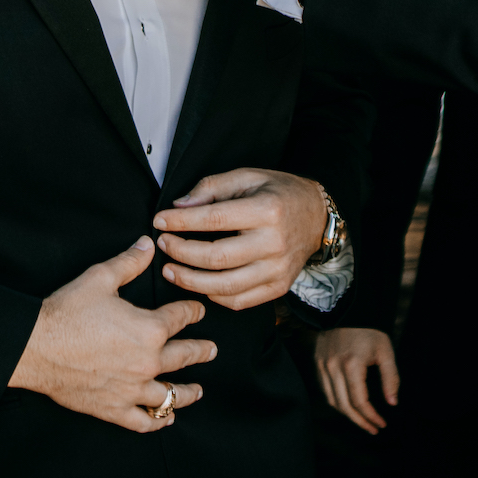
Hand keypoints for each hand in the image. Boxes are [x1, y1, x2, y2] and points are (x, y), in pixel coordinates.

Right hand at [8, 237, 215, 432]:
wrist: (36, 347)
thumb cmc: (67, 312)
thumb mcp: (100, 278)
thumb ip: (129, 262)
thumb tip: (148, 245)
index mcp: (149, 329)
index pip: (181, 317)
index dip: (193, 311)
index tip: (199, 311)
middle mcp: (147, 362)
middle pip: (185, 357)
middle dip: (201, 351)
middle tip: (211, 350)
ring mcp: (132, 389)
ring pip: (171, 394)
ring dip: (188, 392)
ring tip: (198, 390)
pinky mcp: (114, 408)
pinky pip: (144, 421)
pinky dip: (158, 420)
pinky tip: (165, 418)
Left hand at [153, 169, 326, 309]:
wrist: (317, 217)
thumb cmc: (279, 193)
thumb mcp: (248, 176)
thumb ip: (212, 187)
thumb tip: (179, 206)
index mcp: (267, 210)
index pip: (213, 219)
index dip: (181, 222)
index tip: (160, 221)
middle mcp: (274, 243)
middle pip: (216, 258)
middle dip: (181, 253)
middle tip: (162, 245)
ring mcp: (278, 270)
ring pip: (225, 286)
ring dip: (190, 281)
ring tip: (170, 270)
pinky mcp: (278, 287)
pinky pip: (239, 301)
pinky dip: (213, 296)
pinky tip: (198, 284)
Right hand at [315, 327, 399, 433]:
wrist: (344, 309)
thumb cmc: (368, 330)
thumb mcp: (385, 351)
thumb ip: (390, 378)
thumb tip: (392, 403)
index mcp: (352, 365)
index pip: (359, 401)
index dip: (371, 416)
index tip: (382, 424)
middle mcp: (333, 367)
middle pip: (344, 406)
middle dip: (360, 421)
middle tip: (373, 428)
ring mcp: (322, 366)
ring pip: (332, 401)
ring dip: (348, 415)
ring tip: (363, 421)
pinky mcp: (317, 364)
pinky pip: (326, 391)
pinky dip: (337, 402)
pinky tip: (349, 406)